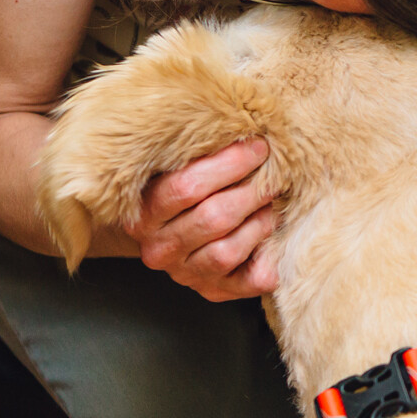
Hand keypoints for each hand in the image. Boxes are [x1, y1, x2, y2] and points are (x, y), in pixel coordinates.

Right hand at [127, 139, 280, 300]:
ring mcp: (185, 274)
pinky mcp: (214, 291)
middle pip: (212, 218)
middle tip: (274, 172)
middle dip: (251, 190)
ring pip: (227, 251)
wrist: (177, 234)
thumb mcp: (179, 170)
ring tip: (272, 203)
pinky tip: (274, 236)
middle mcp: (157, 249)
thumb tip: (243, 126)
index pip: (185, 187)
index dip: (229, 164)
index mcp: (142, 213)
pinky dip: (268, 257)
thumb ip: (198, 153)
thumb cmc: (188, 190)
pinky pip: (248, 279)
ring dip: (259, 222)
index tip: (258, 146)